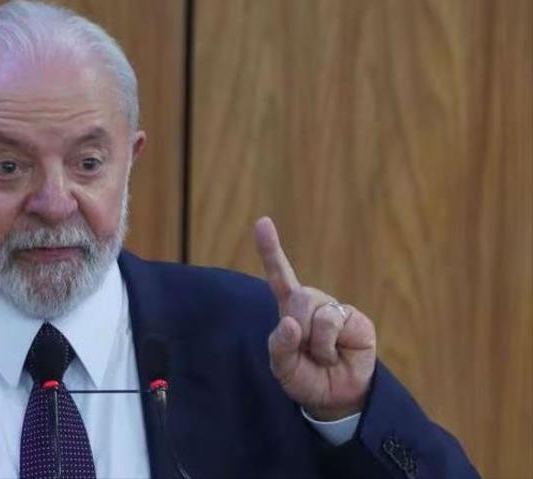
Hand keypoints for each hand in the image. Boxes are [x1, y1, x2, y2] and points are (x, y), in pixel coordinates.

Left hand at [254, 216, 376, 420]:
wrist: (335, 398)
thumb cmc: (306, 378)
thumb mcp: (282, 367)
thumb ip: (280, 346)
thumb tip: (290, 323)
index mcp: (290, 310)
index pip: (279, 276)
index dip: (271, 249)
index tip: (262, 222)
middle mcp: (313, 304)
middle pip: (296, 297)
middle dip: (296, 328)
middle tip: (305, 352)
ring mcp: (336, 310)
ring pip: (315, 310)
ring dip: (313, 342)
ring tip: (323, 356)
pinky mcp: (356, 320)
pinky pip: (333, 322)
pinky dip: (328, 346)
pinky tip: (337, 355)